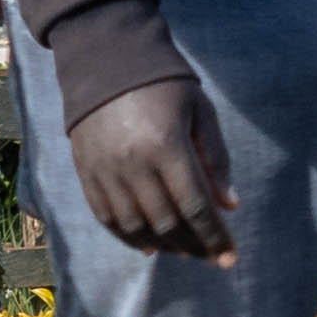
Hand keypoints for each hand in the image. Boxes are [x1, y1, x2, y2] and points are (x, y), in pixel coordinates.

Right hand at [61, 75, 237, 265]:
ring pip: (136, 226)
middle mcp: (133, 164)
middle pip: (167, 223)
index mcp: (167, 145)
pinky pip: (106, 217)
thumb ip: (216, 158)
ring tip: (183, 251)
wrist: (105, 57)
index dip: (215, 237)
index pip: (195, 206)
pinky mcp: (86, 171)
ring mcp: (105, 170)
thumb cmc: (163, 82)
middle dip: (193, 246)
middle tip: (209, 257)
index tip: (229, 258)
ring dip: (164, 245)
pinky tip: (148, 245)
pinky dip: (129, 237)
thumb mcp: (200, 110)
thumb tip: (229, 206)